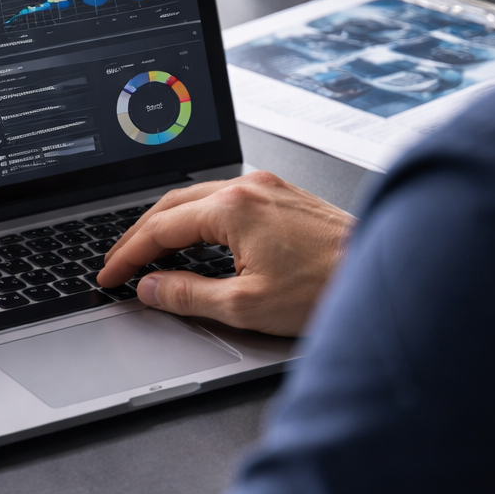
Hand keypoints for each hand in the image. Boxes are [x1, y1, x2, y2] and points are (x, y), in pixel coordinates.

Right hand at [96, 171, 352, 337]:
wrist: (384, 275)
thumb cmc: (327, 289)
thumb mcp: (245, 306)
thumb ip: (189, 295)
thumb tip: (152, 288)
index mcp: (233, 207)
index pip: (160, 228)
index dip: (127, 255)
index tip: (110, 276)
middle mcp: (249, 187)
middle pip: (173, 205)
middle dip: (139, 235)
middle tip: (118, 263)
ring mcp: (269, 187)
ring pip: (199, 198)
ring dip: (168, 224)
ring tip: (149, 252)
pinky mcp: (285, 197)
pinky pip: (226, 200)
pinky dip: (198, 219)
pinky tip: (196, 240)